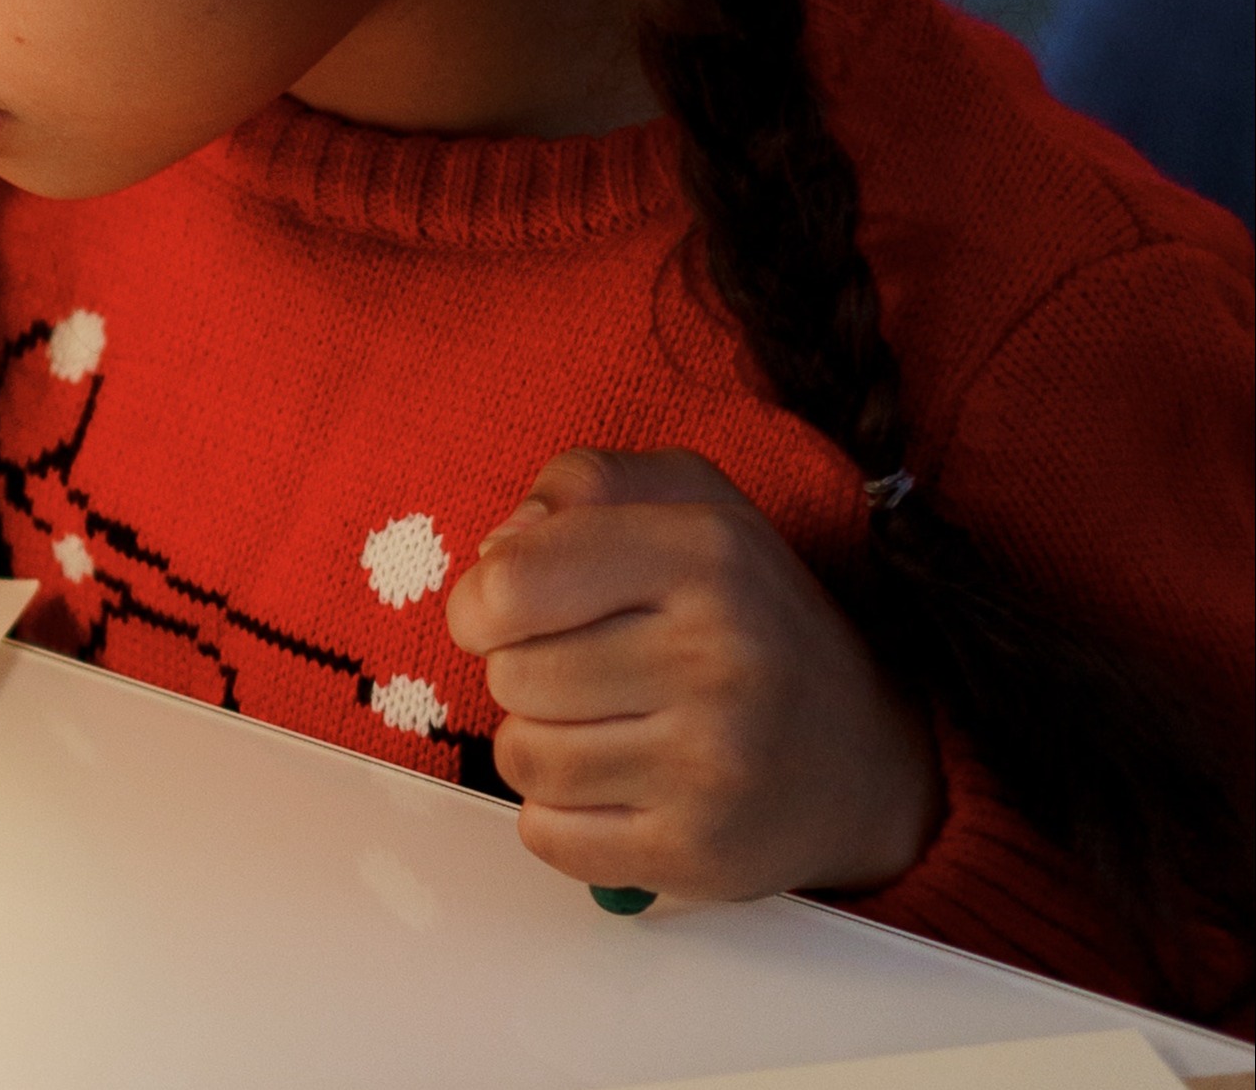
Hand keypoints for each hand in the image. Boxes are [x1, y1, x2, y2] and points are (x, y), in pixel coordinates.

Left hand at [444, 446, 940, 899]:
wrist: (864, 756)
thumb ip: (580, 484)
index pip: (512, 584)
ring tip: (597, 724)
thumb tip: (495, 551)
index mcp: (705, 553)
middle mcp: (719, 658)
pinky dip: (557, 814)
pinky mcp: (703, 857)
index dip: (478, 600)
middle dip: (521, 670)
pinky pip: (549, 837)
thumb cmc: (745, 613)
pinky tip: (613, 784)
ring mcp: (715, 768)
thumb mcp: (683, 498)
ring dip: (535, 742)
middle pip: (511, 675)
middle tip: (582, 669)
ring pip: (523, 758)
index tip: (500, 610)